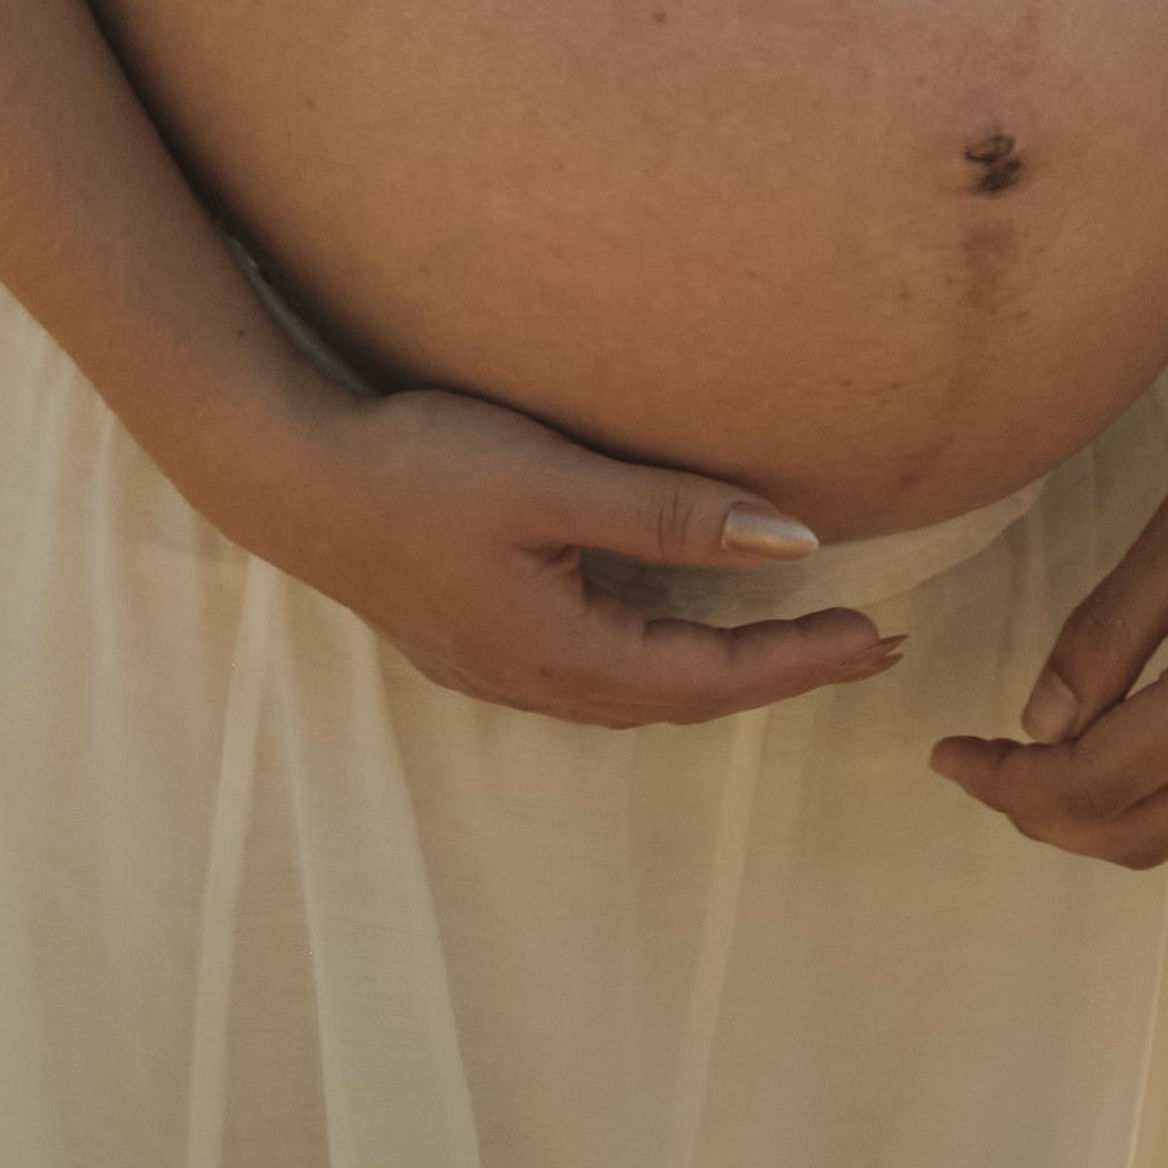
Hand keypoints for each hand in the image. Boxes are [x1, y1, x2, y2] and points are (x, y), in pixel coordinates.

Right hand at [251, 378, 902, 728]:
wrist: (291, 479)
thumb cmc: (419, 467)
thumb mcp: (552, 480)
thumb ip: (670, 513)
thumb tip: (795, 543)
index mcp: (566, 655)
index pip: (715, 678)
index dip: (802, 660)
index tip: (877, 635)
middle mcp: (539, 683)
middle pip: (686, 700)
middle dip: (780, 673)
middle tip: (864, 643)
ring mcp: (502, 671)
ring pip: (640, 692)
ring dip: (722, 671)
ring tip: (793, 639)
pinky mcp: (480, 641)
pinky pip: (599, 672)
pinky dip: (662, 658)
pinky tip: (673, 624)